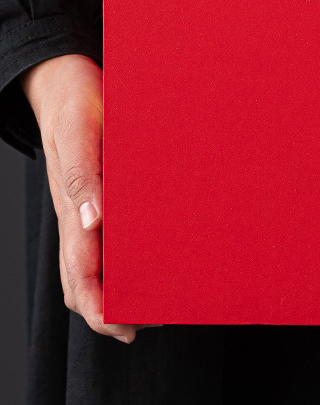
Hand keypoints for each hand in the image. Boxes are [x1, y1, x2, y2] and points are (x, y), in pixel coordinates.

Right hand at [21, 54, 138, 342]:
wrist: (67, 78)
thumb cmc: (74, 104)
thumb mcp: (78, 132)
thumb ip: (82, 175)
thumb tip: (92, 224)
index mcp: (72, 212)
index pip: (80, 278)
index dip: (101, 310)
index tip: (128, 327)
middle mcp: (81, 219)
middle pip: (89, 283)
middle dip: (118, 310)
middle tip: (160, 318)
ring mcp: (91, 209)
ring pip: (103, 264)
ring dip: (128, 285)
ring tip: (167, 296)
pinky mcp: (105, 192)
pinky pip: (116, 235)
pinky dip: (134, 253)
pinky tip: (163, 251)